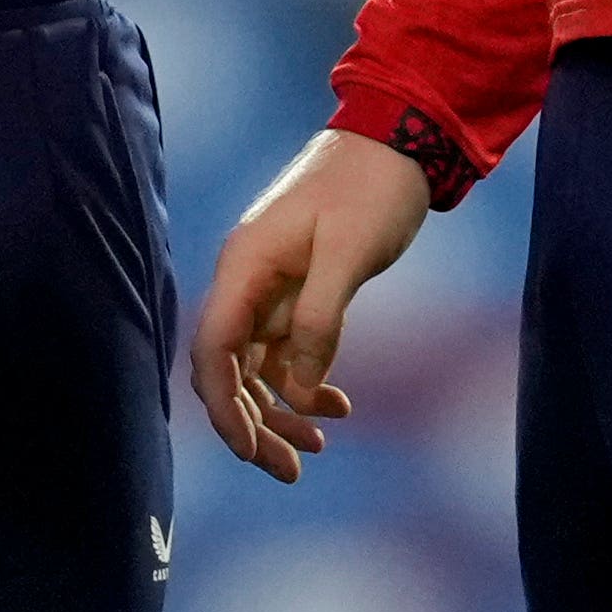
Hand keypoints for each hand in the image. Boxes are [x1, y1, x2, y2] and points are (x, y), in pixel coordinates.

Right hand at [193, 130, 434, 480]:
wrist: (398, 140)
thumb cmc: (372, 189)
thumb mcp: (350, 254)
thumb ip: (319, 319)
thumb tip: (296, 388)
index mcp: (245, 265)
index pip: (214, 350)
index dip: (224, 408)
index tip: (253, 453)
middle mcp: (246, 278)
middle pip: (228, 368)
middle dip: (252, 423)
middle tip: (290, 472)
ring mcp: (268, 286)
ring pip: (255, 366)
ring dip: (279, 410)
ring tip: (317, 449)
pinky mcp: (294, 290)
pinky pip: (284, 350)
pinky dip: (304, 382)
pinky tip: (338, 406)